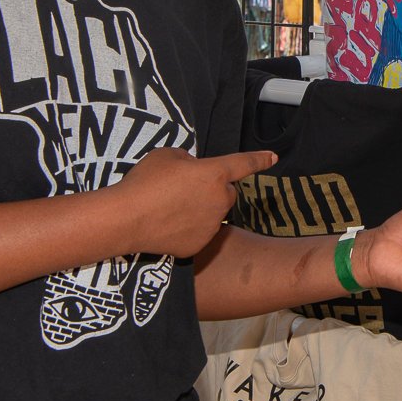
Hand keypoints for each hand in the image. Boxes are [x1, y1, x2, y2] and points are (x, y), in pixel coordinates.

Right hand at [114, 147, 276, 258]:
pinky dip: (190, 229)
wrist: (127, 218)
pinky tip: (168, 225)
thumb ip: (188, 161)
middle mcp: (220, 200)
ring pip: (214, 214)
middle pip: (227, 192)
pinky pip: (200, 233)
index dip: (260, 160)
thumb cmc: (146, 181)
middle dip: (213, 190)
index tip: (273, 158)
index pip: (244, 164)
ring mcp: (212, 225)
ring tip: (171, 208)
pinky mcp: (200, 244)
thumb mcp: (167, 156)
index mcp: (215, 173)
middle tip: (186, 189)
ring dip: (201, 209)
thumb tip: (192, 170)